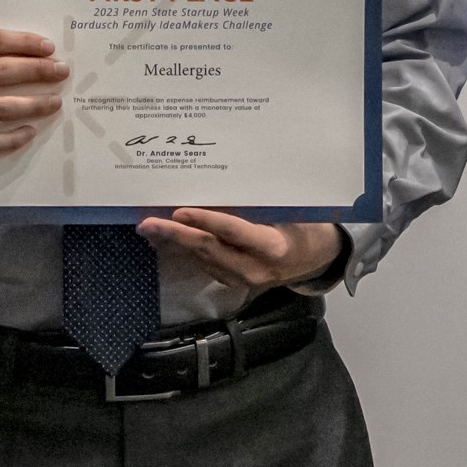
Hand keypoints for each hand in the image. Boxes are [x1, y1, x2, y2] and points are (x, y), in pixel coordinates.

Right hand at [0, 28, 66, 157]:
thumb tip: (28, 50)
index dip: (25, 43)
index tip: (49, 48)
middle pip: (1, 72)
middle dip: (38, 71)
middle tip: (62, 72)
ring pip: (0, 108)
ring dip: (34, 105)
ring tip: (55, 102)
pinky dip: (12, 137)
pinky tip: (30, 130)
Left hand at [138, 210, 344, 290]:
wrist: (319, 259)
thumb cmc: (308, 226)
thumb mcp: (292, 212)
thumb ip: (262, 205)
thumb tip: (224, 182)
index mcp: (273, 247)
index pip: (234, 232)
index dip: (207, 222)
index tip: (180, 212)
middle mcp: (255, 269)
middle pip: (209, 250)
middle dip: (175, 236)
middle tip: (147, 224)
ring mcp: (244, 280)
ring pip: (203, 259)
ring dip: (175, 244)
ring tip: (149, 228)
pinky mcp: (235, 283)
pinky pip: (206, 265)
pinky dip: (186, 251)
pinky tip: (168, 241)